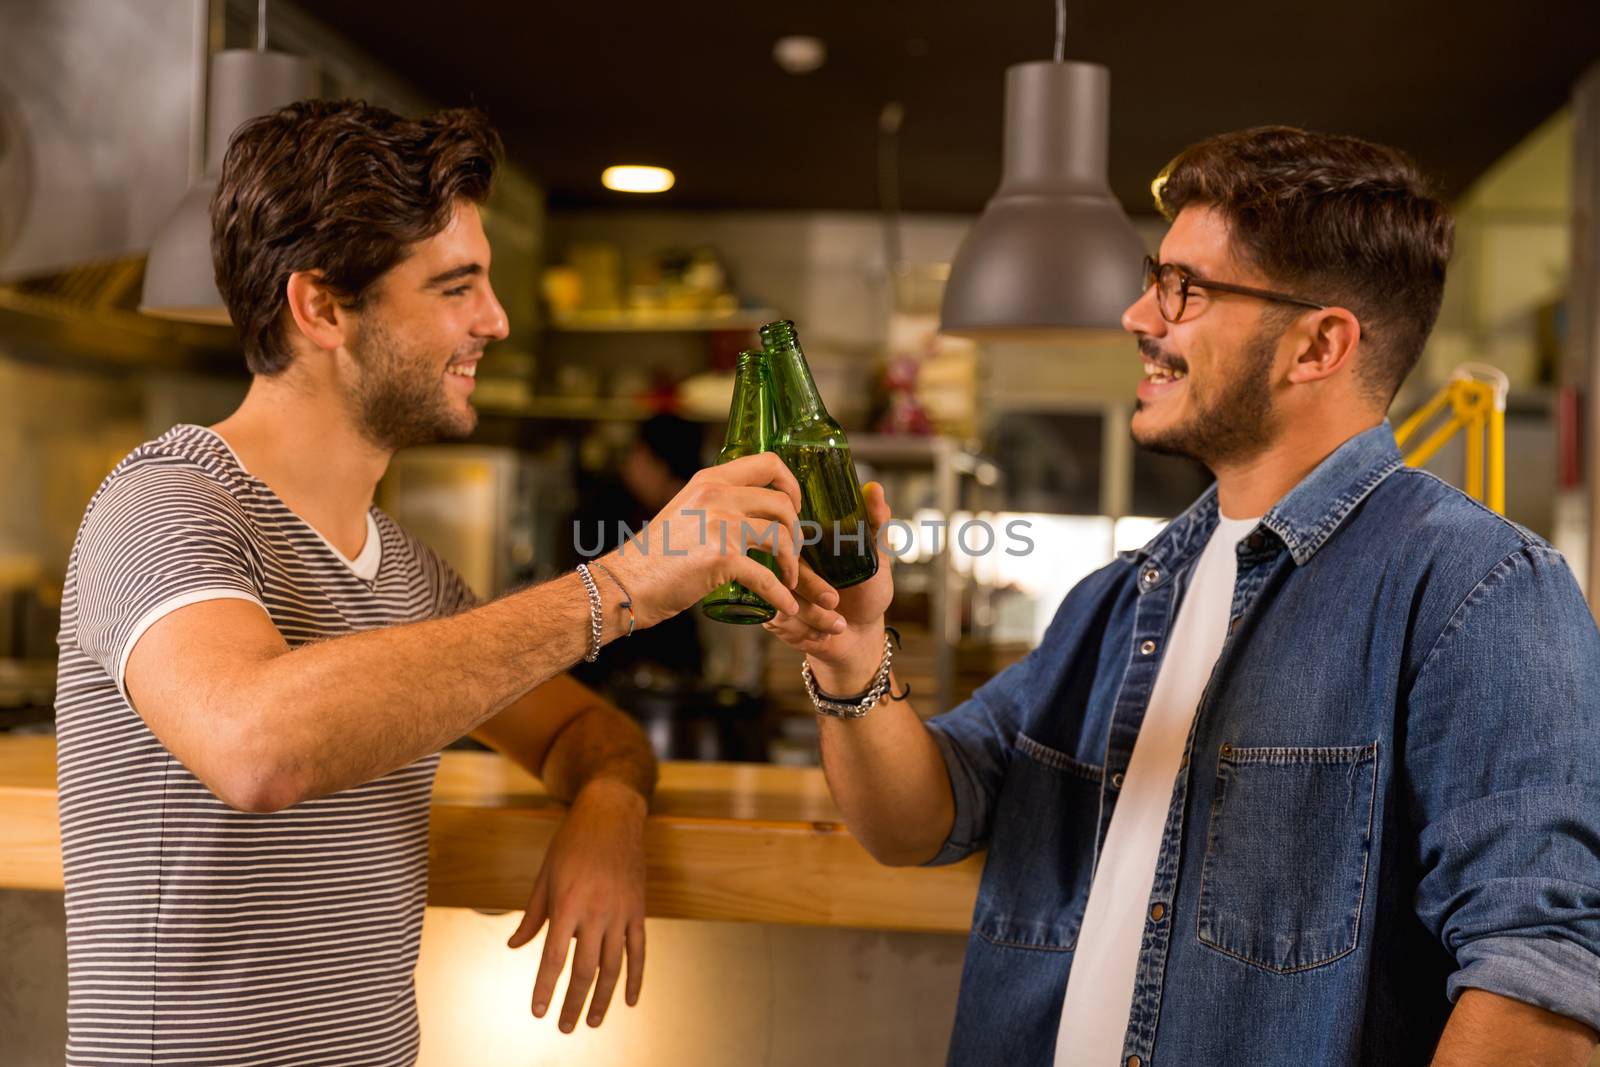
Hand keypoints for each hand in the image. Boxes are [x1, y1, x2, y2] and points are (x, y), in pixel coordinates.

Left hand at [506, 779, 647, 1031]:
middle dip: (574, 1003)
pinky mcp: (638, 909)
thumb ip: (532, 916)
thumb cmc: (572, 842)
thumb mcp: (544, 875)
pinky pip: (639, 950)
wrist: (612, 813)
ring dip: (604, 999)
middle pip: (586, 970)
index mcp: (567, 903)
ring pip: (614, 966)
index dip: (545, 988)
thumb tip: (514, 946)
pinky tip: (629, 1000)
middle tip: (564, 1027)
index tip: (538, 1011)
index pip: (553, 958)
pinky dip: (636, 977)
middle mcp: (596, 912)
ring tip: (594, 1022)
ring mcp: (621, 912)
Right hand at [603, 452, 847, 633]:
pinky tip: (785, 606)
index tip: (795, 508)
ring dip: (793, 563)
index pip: (769, 462)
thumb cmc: (654, 555)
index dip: (792, 485)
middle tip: (793, 551)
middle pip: (783, 502)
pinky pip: (768, 578)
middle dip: (797, 531)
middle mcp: (718, 496)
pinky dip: (781, 596)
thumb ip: (716, 503)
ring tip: (790, 579)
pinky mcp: (722, 558)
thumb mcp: (686, 510)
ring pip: (782, 536)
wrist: (626, 582)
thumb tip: (750, 509)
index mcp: (711, 480)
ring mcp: (721, 525)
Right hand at [763, 481, 894, 684]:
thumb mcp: (877, 557)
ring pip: (780, 596)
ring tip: (838, 623)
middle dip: (811, 588)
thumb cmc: (868, 592)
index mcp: (806, 541)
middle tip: (834, 602)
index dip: (805, 549)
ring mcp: (776, 588)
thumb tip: (875, 489)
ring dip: (812, 615)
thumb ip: (875, 524)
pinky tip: (823, 633)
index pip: (791, 533)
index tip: (828, 569)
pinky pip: (779, 620)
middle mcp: (785, 561)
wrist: (859, 635)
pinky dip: (804, 631)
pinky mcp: (772, 616)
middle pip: (782, 565)